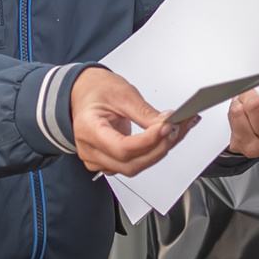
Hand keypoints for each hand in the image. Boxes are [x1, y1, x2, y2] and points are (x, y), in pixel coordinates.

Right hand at [72, 67, 191, 175]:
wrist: (82, 93)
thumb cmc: (96, 90)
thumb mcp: (122, 93)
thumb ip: (144, 113)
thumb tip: (165, 124)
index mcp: (88, 129)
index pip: (122, 148)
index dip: (148, 141)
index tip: (166, 127)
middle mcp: (90, 150)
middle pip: (131, 163)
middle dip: (159, 148)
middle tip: (177, 128)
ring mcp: (98, 160)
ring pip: (134, 167)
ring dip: (159, 152)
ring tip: (176, 131)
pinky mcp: (109, 162)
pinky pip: (133, 164)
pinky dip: (152, 154)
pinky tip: (165, 139)